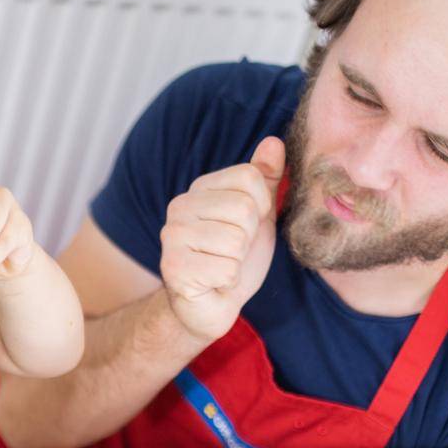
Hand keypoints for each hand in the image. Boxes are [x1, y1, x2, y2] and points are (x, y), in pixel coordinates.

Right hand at [159, 136, 284, 342]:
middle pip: (245, 209)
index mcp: (200, 189)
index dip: (261, 208)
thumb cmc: (234, 259)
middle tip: (232, 253)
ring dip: (238, 263)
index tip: (245, 228)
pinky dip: (228, 282)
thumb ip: (264, 179)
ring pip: (236, 241)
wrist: (212, 306)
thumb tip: (274, 142)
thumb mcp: (258, 214)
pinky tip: (214, 283)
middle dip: (248, 239)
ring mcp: (172, 238)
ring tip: (221, 268)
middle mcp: (179, 207)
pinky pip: (226, 269)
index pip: (250, 178)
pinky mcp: (174, 269)